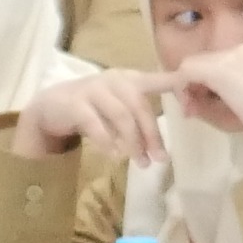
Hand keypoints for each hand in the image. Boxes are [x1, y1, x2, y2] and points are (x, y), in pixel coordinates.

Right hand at [11, 72, 174, 163]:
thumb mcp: (120, 108)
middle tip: (161, 159)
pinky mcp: (75, 103)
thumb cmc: (93, 109)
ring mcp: (93, 90)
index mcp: (131, 79)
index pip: (161, 79)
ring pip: (121, 116)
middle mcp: (114, 80)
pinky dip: (108, 142)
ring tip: (140, 163)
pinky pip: (96, 124)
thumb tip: (161, 146)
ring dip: (133, 142)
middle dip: (153, 134)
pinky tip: (115, 156)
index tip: (191, 110)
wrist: (51, 107)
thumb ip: (140, 118)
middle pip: (140, 106)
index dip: (178, 90)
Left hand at [170, 43, 242, 163]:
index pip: (220, 64)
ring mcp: (229, 56)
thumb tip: (188, 106)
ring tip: (190, 109)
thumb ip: (213, 105)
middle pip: (206, 61)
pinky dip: (182, 86)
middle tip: (191, 109)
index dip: (207, 84)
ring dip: (189, 86)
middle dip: (195, 84)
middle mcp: (242, 50)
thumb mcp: (240, 111)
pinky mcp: (217, 67)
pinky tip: (187, 104)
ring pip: (194, 64)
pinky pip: (188, 70)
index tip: (204, 104)